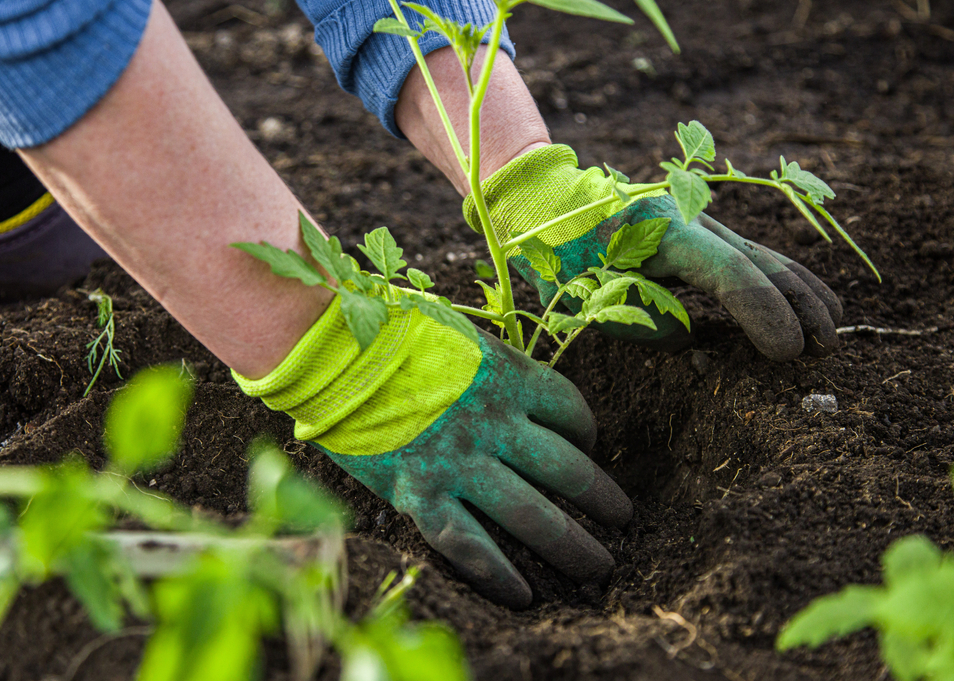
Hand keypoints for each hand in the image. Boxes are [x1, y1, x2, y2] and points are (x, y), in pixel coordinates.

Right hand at [235, 292, 631, 608]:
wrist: (330, 349)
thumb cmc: (392, 331)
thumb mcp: (460, 335)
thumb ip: (494, 365)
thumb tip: (517, 389)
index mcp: (509, 376)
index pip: (571, 411)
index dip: (588, 433)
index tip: (588, 447)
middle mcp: (495, 424)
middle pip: (567, 470)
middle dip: (603, 499)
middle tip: (624, 520)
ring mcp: (460, 463)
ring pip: (532, 515)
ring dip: (573, 545)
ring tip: (599, 567)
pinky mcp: (420, 494)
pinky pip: (471, 545)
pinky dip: (500, 575)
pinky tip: (525, 596)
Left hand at [464, 145, 842, 360]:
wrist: (548, 201)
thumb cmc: (558, 252)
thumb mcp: (583, 295)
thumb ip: (638, 320)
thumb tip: (689, 336)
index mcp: (661, 232)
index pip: (729, 274)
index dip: (764, 313)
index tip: (787, 353)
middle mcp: (691, 219)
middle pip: (760, 261)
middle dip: (798, 306)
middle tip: (823, 349)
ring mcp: (699, 220)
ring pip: (764, 255)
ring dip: (801, 292)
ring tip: (832, 330)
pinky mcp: (700, 230)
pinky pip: (750, 256)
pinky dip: (782, 280)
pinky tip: (808, 302)